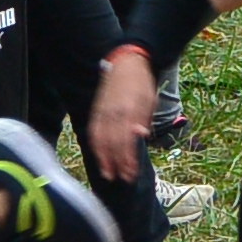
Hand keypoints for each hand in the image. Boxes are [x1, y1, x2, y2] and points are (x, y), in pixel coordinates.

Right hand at [89, 52, 159, 182]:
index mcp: (128, 109)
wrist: (125, 63)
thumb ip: (143, 118)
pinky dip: (95, 146)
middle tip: (123, 178)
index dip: (127, 158)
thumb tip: (140, 135)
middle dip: (117, 163)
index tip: (131, 173)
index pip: (126, 139)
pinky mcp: (96, 111)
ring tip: (108, 174)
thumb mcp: (149, 100)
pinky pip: (93, 131)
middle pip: (112, 143)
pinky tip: (99, 156)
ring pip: (99, 139)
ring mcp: (102, 111)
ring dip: (104, 158)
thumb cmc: (141, 83)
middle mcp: (113, 112)